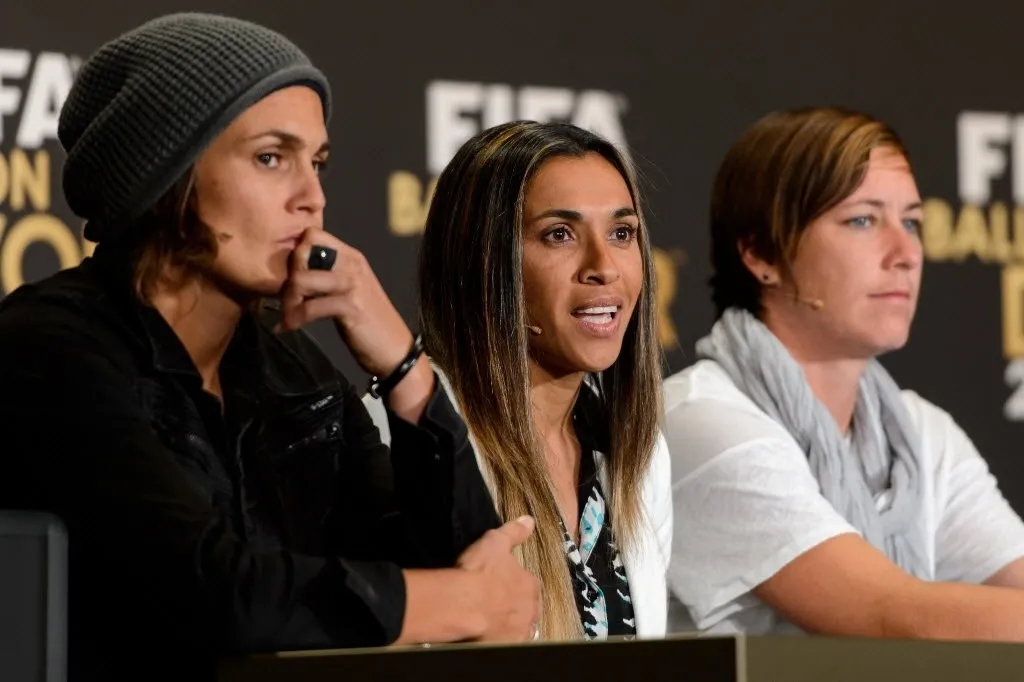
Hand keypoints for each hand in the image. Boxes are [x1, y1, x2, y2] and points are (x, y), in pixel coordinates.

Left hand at [278, 228, 413, 378]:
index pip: (312, 235)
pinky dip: (294, 319)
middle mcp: (352, 264)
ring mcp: (353, 284)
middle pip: (302, 252)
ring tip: (288, 317)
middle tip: (285, 301)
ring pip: (301, 279)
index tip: (291, 278)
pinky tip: (289, 328)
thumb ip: (329, 275)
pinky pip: (309, 308)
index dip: (294, 253)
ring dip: (288, 301)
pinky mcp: (351, 307)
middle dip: (287, 278)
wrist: (397, 350)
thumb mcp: (351, 290)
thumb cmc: (370, 323)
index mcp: (352, 257)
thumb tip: (295, 271)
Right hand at [456, 516, 540, 642]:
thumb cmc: (480, 571)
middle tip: (496, 603)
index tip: (500, 584)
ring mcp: (520, 631)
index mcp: (530, 584)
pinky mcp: (508, 646)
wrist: (464, 604)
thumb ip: (514, 532)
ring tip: (494, 621)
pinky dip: (502, 639)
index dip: (514, 584)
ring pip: (521, 628)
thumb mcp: (496, 542)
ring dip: (512, 624)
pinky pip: (509, 643)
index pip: (528, 585)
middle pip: (527, 608)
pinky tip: (490, 635)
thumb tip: (530, 520)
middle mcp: (530, 609)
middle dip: (516, 606)